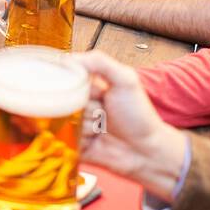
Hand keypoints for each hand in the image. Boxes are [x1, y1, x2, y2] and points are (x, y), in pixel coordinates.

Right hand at [72, 51, 187, 198]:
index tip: (92, 90)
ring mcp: (76, 124)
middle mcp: (80, 103)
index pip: (67, 76)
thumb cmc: (139, 116)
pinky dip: (80, 139)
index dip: (76, 83)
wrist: (145, 151)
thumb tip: (69, 58)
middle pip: (64, 98)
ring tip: (102, 128)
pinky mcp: (72, 144)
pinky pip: (64, 139)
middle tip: (102, 111)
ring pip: (64, 119)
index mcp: (89, 85)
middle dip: (84, 106)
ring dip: (85, 124)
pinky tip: (95, 140)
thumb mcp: (125, 80)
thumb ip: (99, 62)